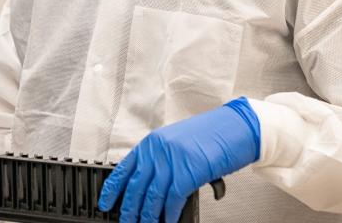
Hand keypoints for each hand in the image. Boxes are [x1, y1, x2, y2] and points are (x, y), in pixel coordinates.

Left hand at [98, 97, 260, 222]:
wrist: (236, 127)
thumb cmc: (211, 135)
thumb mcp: (178, 144)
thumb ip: (162, 161)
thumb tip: (151, 187)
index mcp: (153, 142)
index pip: (124, 168)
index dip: (112, 189)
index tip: (105, 203)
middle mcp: (159, 150)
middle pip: (136, 186)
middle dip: (130, 208)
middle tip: (127, 221)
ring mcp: (173, 160)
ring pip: (152, 195)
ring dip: (147, 215)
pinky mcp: (188, 172)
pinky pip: (172, 199)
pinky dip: (169, 213)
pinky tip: (168, 221)